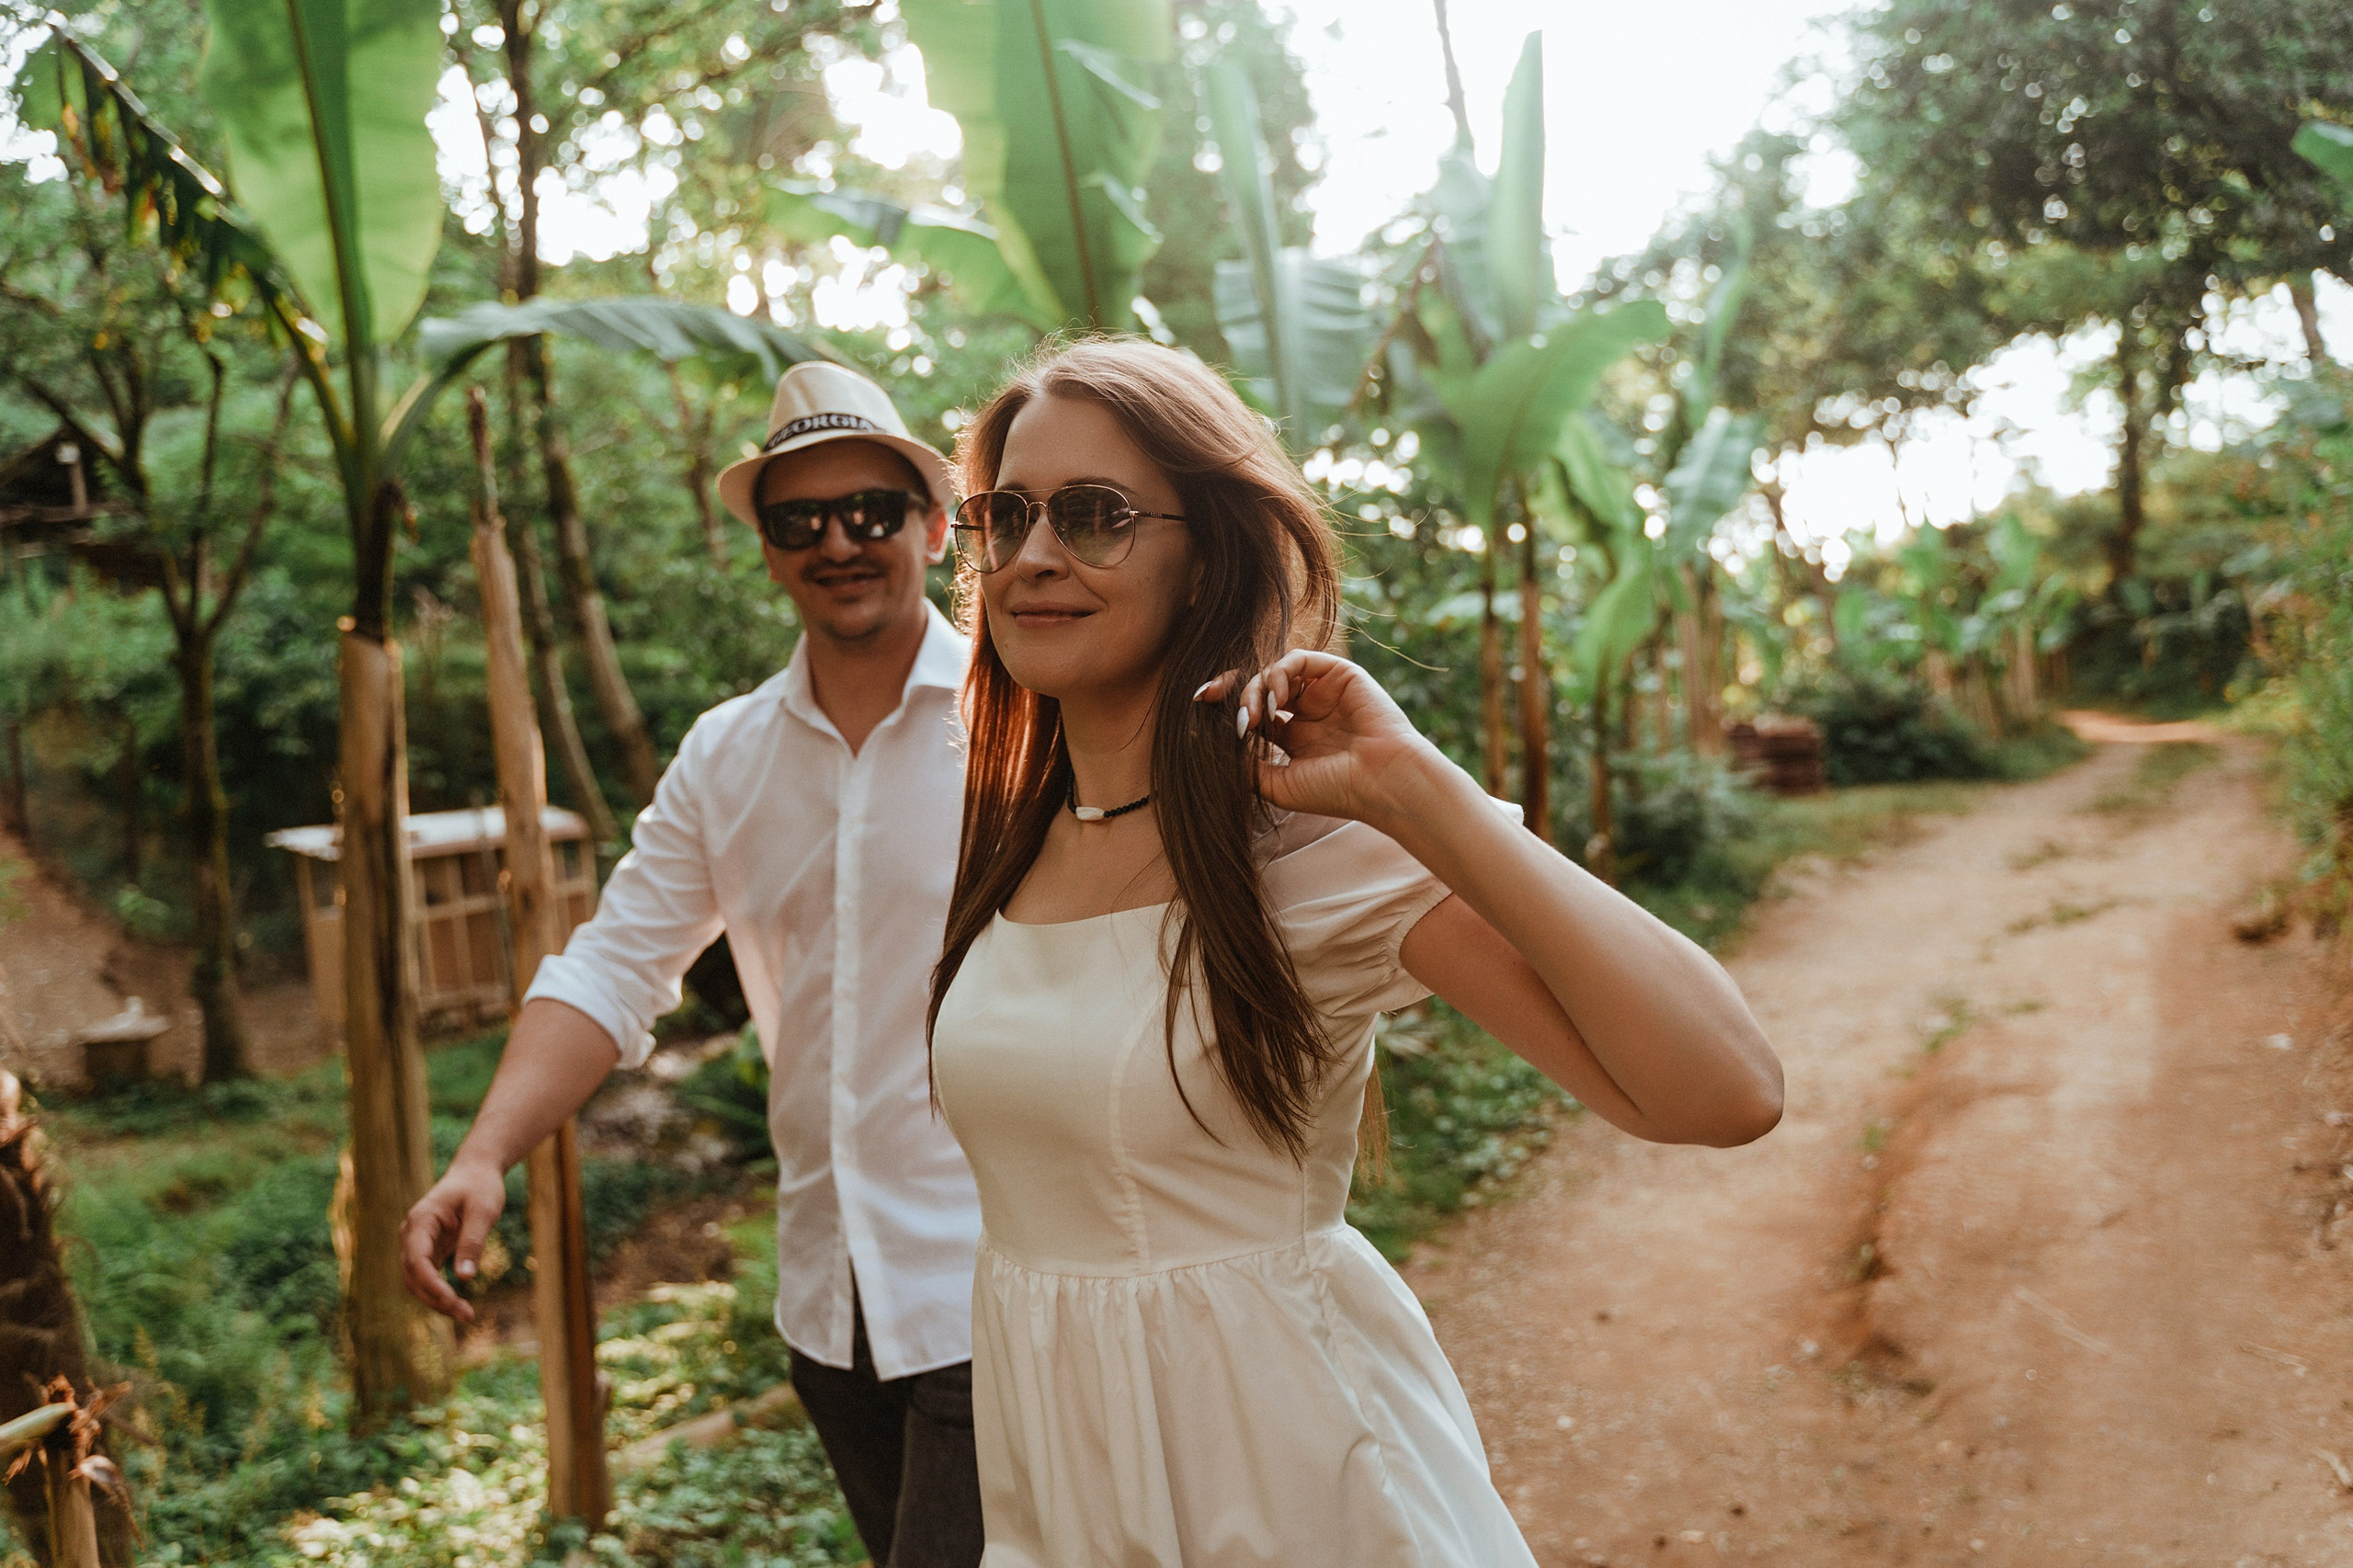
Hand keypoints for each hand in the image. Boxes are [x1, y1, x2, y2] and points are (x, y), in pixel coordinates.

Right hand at [400, 1157, 507, 1323]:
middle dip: (436, 1298)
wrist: (475, 1173)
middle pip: (413, 1275)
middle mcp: (411, 1234)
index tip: (451, 1300)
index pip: (416, 1259)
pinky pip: (427, 1278)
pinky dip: (440, 1293)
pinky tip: (458, 1305)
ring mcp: (416, 1243)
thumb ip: (473, 1242)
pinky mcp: (427, 1251)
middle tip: (467, 1315)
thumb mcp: (484, 1210)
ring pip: (417, 1281)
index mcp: (421, 1219)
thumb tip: (465, 1278)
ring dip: (437, 1300)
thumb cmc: (480, 1187)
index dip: (431, 1284)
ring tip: (466, 1315)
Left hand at [1196, 650, 1446, 828]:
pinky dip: (1278, 673)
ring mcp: (1323, 693)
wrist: (1382, 781)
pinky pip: (1298, 659)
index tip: (1202, 705)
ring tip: (1256, 715)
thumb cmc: (1335, 791)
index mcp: (1295, 740)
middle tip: (1215, 700)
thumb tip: (1215, 745)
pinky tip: (1275, 698)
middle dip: (1233, 691)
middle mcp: (1308, 714)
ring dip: (1255, 688)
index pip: (1254, 715)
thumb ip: (1246, 765)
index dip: (1228, 709)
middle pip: (1259, 689)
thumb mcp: (1277, 785)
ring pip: (1274, 673)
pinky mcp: (1339, 674)